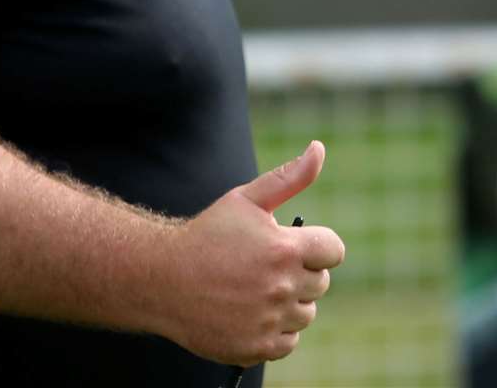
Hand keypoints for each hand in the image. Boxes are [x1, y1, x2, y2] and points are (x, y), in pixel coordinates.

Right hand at [156, 141, 345, 366]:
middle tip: (265, 266)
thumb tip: (319, 149)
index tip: (295, 246)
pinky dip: (276, 330)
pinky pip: (289, 342)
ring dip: (290, 302)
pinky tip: (250, 313)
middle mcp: (282, 287)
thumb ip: (289, 177)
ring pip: (306, 313)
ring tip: (255, 289)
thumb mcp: (246, 199)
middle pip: (320, 283)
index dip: (316, 246)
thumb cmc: (207, 235)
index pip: (333, 251)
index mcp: (285, 249)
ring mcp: (270, 320)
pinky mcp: (258, 348)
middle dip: (300, 272)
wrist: (163, 279)